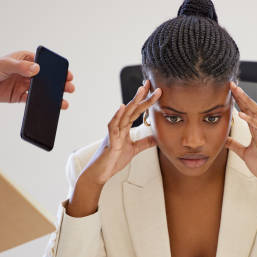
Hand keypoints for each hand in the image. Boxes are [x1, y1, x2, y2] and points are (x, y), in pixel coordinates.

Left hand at [0, 52, 74, 108]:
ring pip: (42, 91)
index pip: (45, 64)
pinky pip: (32, 101)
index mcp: (26, 60)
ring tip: (63, 102)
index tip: (67, 74)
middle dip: (59, 84)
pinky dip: (40, 105)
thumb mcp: (4, 64)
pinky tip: (49, 108)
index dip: (57, 70)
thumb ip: (20, 66)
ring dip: (53, 96)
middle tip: (69, 88)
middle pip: (47, 79)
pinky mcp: (18, 96)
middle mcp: (27, 73)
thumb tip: (36, 69)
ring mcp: (24, 85)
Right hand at [67, 80, 160, 216]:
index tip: (155, 91)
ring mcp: (114, 132)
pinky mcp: (110, 141)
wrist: (100, 173)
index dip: (146, 101)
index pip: (137, 112)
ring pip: (124, 114)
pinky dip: (117, 116)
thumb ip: (144, 143)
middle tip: (151, 84)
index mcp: (125, 128)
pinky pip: (113, 126)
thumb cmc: (113, 160)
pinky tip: (122, 107)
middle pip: (132, 109)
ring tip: (141, 90)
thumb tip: (157, 137)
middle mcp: (119, 127)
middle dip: (142, 96)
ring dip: (133, 102)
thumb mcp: (134, 150)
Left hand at [226, 83, 256, 216]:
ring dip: (247, 102)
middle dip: (243, 95)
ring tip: (237, 92)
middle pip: (253, 107)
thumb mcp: (244, 153)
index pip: (248, 111)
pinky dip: (251, 121)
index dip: (239, 100)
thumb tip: (225, 138)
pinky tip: (242, 114)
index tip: (230, 90)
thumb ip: (235, 145)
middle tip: (232, 84)